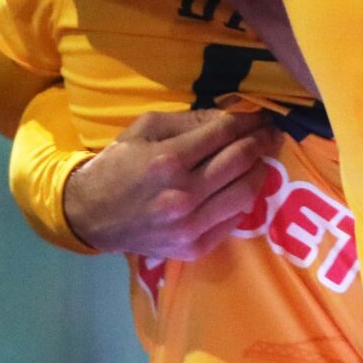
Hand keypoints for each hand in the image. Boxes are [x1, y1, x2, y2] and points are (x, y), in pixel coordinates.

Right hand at [63, 108, 279, 258]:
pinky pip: (234, 220)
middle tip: (271, 133)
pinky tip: (241, 187)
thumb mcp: (145, 129)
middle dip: (262, 141)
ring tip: (261, 159)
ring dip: (261, 170)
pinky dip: (243, 200)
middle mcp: (183, 194)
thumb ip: (190, 120)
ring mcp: (190, 224)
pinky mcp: (193, 246)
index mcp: (168, 160)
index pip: (225, 133)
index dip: (249, 121)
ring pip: (246, 192)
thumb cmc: (118, 165)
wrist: (90, 216)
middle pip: (241, 160)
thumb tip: (231, 116)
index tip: (261, 116)